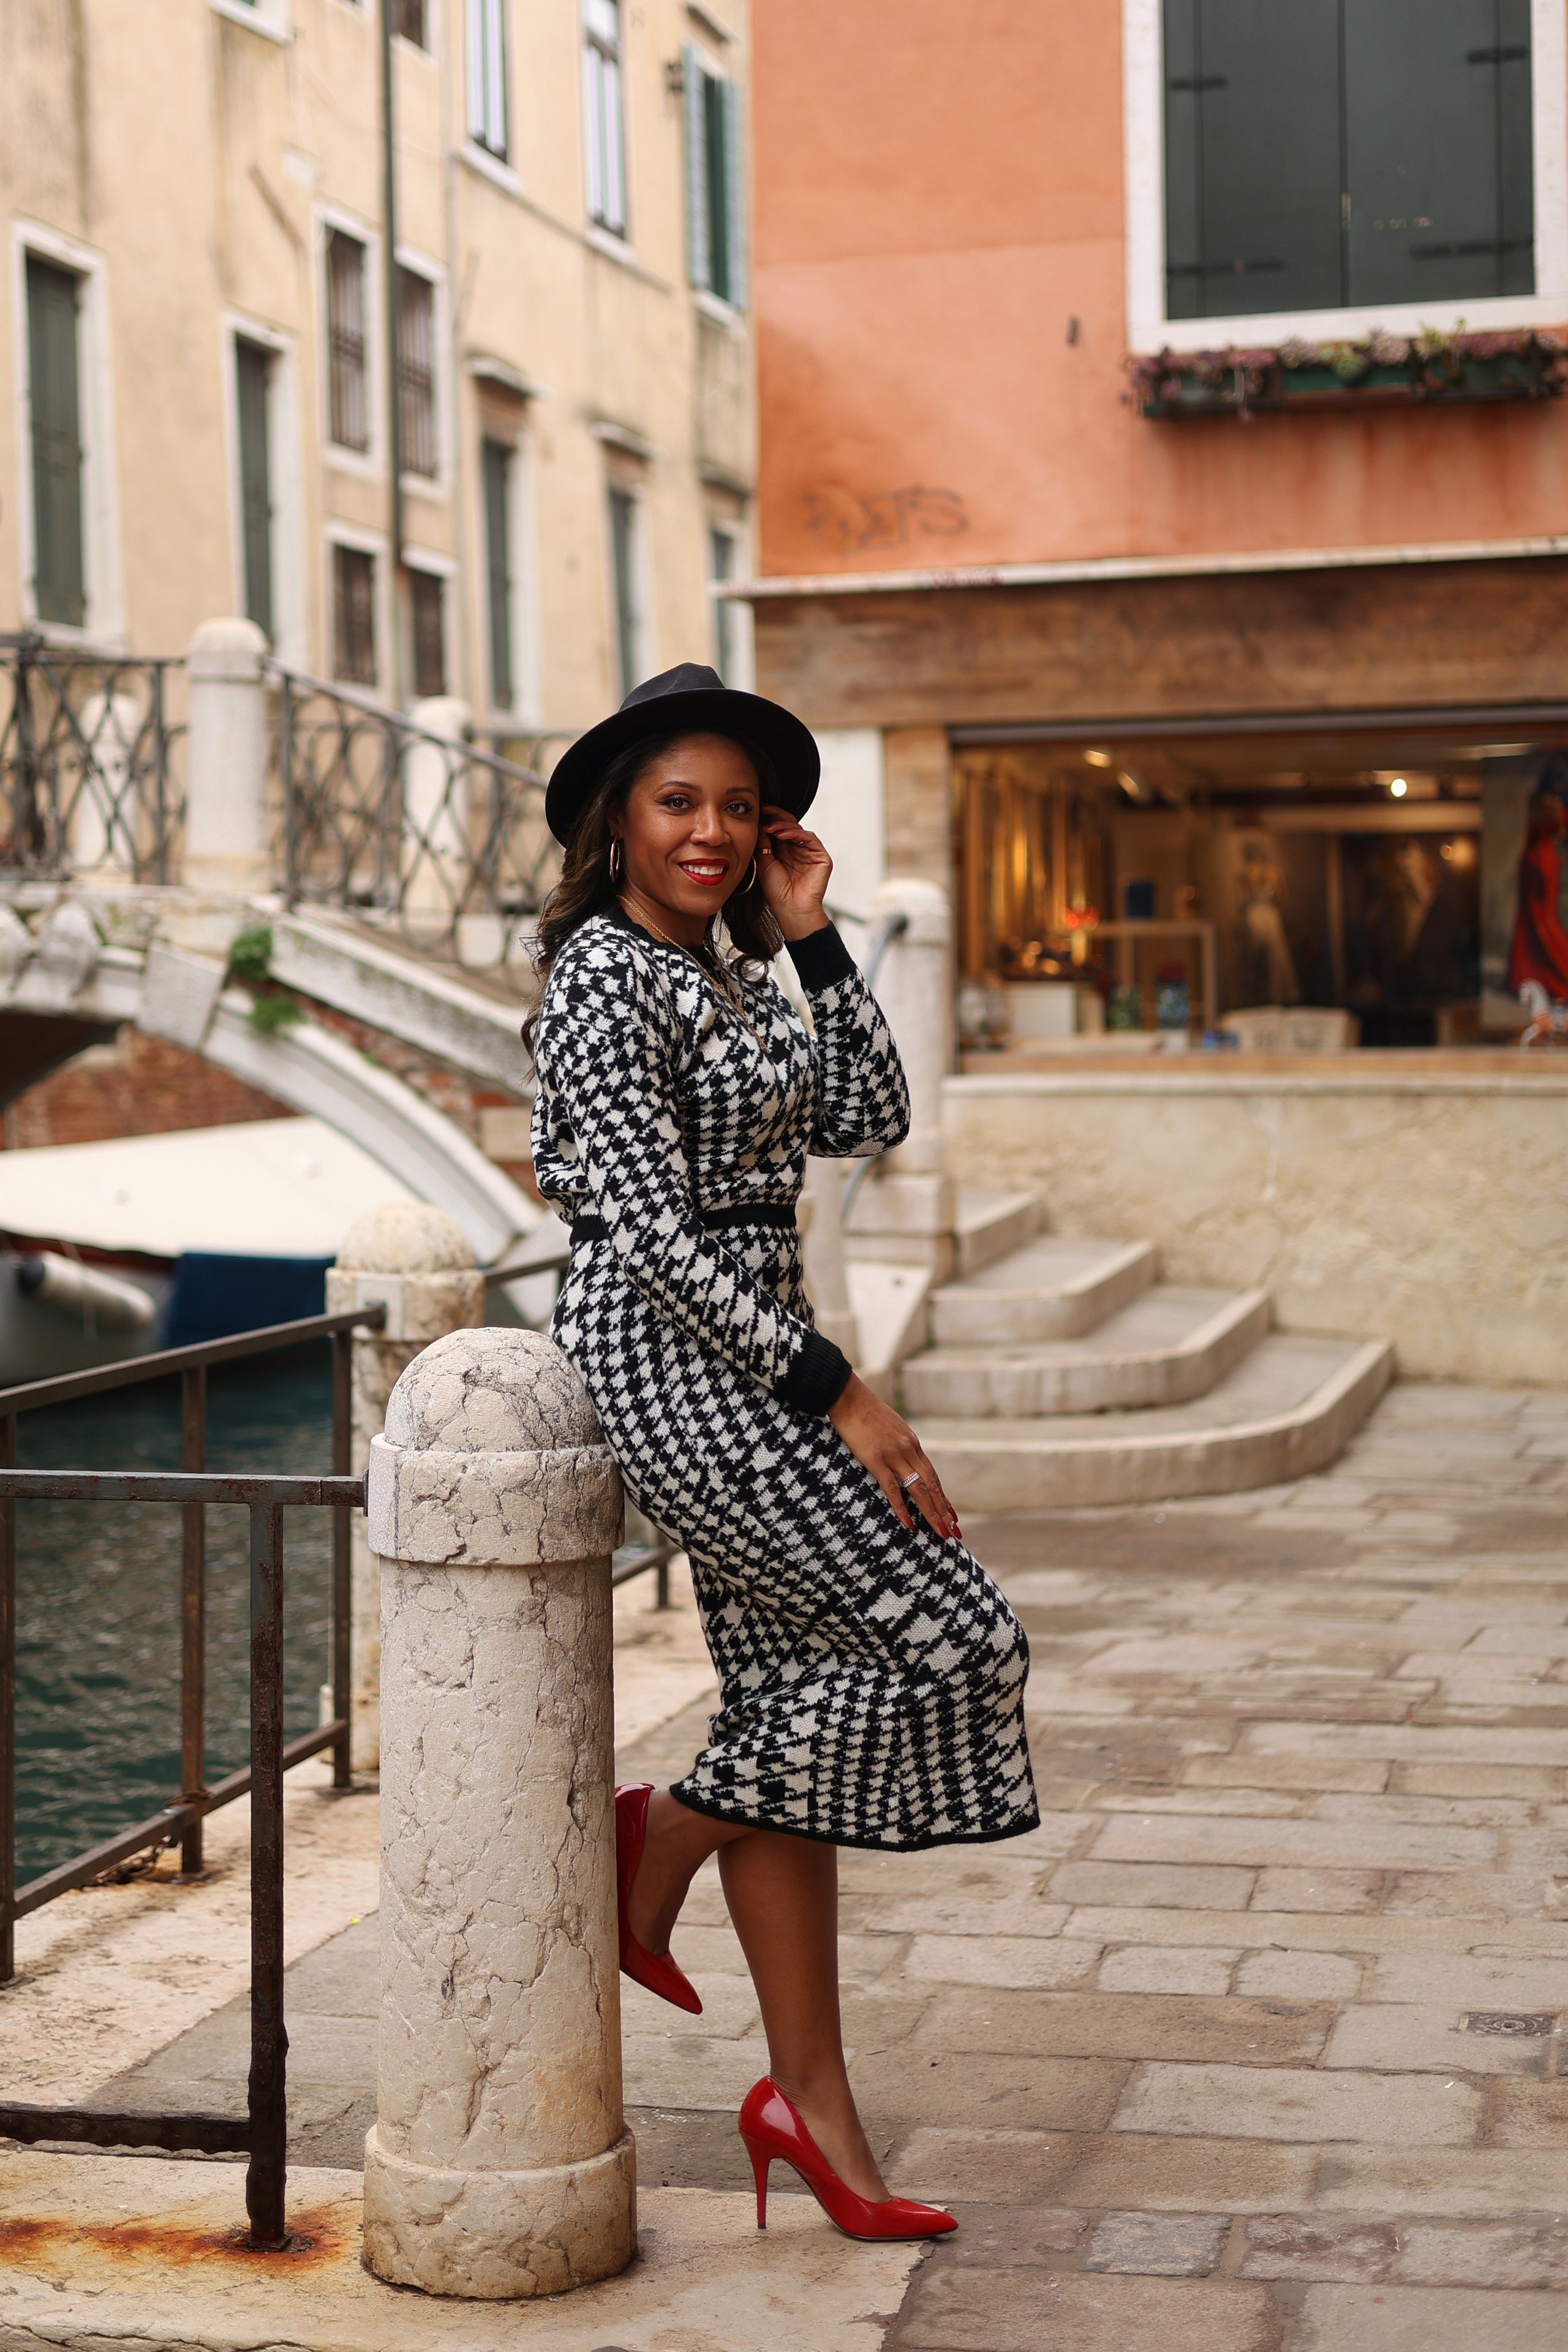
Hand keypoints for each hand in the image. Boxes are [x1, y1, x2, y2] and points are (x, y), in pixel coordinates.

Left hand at [757, 805, 831, 940]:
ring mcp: (810, 852)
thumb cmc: (777, 891)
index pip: (779, 828)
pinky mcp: (821, 857)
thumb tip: (759, 822)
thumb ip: (764, 842)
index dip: (770, 818)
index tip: (759, 810)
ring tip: (770, 826)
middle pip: (790, 825)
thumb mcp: (765, 862)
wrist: (790, 909)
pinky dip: (796, 833)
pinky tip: (782, 834)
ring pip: (799, 829)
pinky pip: (809, 838)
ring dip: (784, 825)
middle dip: (777, 816)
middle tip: (765, 810)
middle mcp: (798, 849)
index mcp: (785, 850)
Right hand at [827, 1373, 961, 1542]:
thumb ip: (899, 1441)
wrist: (849, 1397)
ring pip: (919, 1489)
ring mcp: (894, 1456)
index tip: (952, 1513)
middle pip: (931, 1485)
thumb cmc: (865, 1410)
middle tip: (954, 1531)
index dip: (942, 1496)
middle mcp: (908, 1450)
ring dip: (932, 1513)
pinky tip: (909, 1524)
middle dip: (944, 1510)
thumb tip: (903, 1453)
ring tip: (941, 1532)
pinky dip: (902, 1508)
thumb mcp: (890, 1425)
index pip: (932, 1475)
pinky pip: (893, 1489)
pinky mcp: (876, 1461)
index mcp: (912, 1443)